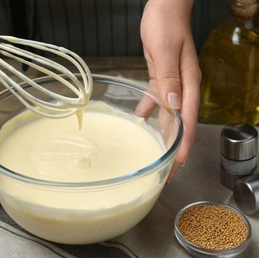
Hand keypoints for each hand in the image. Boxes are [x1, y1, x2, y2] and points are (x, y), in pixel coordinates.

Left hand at [140, 0, 200, 180]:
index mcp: (187, 83)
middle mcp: (181, 87)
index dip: (184, 144)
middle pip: (180, 123)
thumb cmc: (166, 23)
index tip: (179, 164)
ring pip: (168, 115)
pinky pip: (156, 98)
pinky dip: (148, 110)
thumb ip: (169, 77)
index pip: (188, 120)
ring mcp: (172, 83)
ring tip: (157, 153)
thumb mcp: (166, 50)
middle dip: (174, 148)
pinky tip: (140, 119)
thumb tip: (172, 105)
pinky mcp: (161, 76)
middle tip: (167, 170)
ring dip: (162, 134)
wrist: (164, 7)